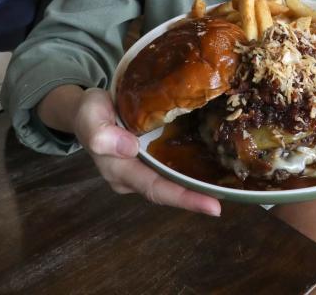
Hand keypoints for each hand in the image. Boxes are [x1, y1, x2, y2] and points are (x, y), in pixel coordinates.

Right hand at [37, 85, 221, 216]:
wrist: (89, 108)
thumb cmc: (90, 111)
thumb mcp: (89, 114)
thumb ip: (101, 132)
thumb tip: (130, 148)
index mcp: (119, 170)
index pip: (155, 188)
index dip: (184, 198)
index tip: (212, 207)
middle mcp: (133, 176)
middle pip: (167, 191)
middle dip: (195, 199)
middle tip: (223, 203)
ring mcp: (142, 169)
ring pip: (171, 181)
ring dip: (196, 186)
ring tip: (226, 187)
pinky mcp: (151, 158)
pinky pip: (172, 167)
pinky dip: (191, 168)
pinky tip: (213, 165)